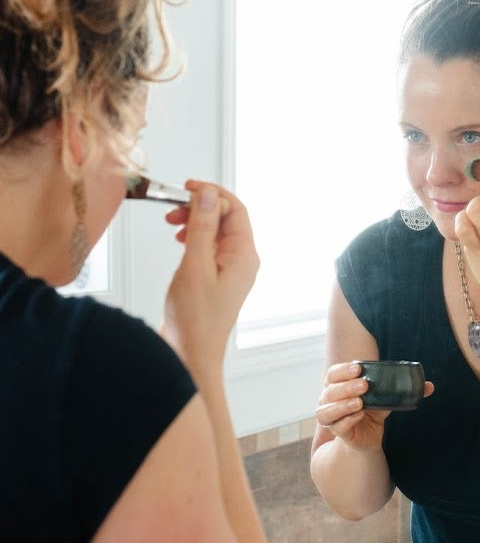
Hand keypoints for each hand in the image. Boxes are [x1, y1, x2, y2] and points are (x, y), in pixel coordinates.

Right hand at [162, 180, 259, 377]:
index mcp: (244, 255)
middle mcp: (242, 261)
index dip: (212, 193)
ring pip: (216, 231)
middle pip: (226, 218)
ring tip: (172, 223)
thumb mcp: (195, 265)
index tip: (186, 188)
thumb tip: (208, 194)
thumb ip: (202, 226)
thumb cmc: (194, 319)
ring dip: (195, 221)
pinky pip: (209, 247)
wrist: (191, 354)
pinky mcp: (216, 278)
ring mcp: (230, 270)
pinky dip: (194, 237)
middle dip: (200, 206)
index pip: (235, 209)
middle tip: (173, 208)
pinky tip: (180, 240)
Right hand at [316, 361, 435, 450]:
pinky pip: (338, 426)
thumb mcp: (387, 398)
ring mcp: (332, 417)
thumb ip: (404, 390)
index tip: (359, 367)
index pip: (334, 374)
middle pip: (329, 390)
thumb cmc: (373, 411)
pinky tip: (359, 415)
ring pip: (326, 409)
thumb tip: (429, 386)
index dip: (344, 370)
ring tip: (360, 402)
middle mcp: (330, 400)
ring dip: (342, 404)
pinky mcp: (339, 432)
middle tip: (364, 385)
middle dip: (346, 386)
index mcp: (339, 386)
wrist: (369, 437)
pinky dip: (347, 419)